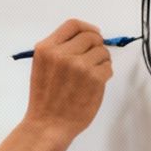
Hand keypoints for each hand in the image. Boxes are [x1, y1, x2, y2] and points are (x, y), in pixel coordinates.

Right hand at [24, 19, 113, 139]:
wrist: (48, 125)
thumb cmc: (45, 98)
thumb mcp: (42, 67)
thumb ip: (58, 50)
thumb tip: (87, 37)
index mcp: (46, 49)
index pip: (72, 25)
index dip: (87, 28)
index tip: (93, 35)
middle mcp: (62, 54)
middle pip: (91, 37)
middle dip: (96, 46)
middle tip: (93, 60)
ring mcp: (79, 65)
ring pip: (102, 52)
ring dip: (101, 61)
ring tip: (91, 75)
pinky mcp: (94, 78)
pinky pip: (108, 67)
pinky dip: (105, 74)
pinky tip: (95, 84)